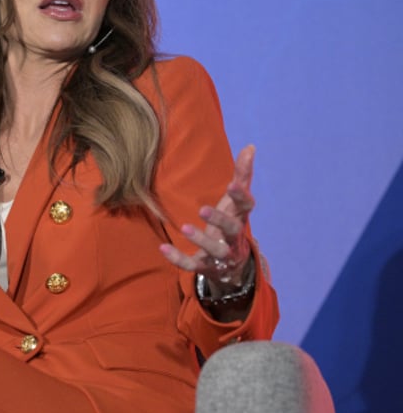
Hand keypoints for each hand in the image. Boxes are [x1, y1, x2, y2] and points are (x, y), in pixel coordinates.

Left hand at [159, 145, 256, 292]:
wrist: (233, 265)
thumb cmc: (231, 222)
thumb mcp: (236, 201)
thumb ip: (242, 175)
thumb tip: (250, 146)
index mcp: (240, 216)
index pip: (246, 206)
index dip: (240, 196)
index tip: (232, 185)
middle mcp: (234, 237)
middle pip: (233, 230)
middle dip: (220, 220)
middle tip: (202, 208)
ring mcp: (221, 254)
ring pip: (216, 250)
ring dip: (201, 239)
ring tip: (185, 227)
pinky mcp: (206, 266)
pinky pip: (193, 265)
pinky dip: (179, 258)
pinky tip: (163, 248)